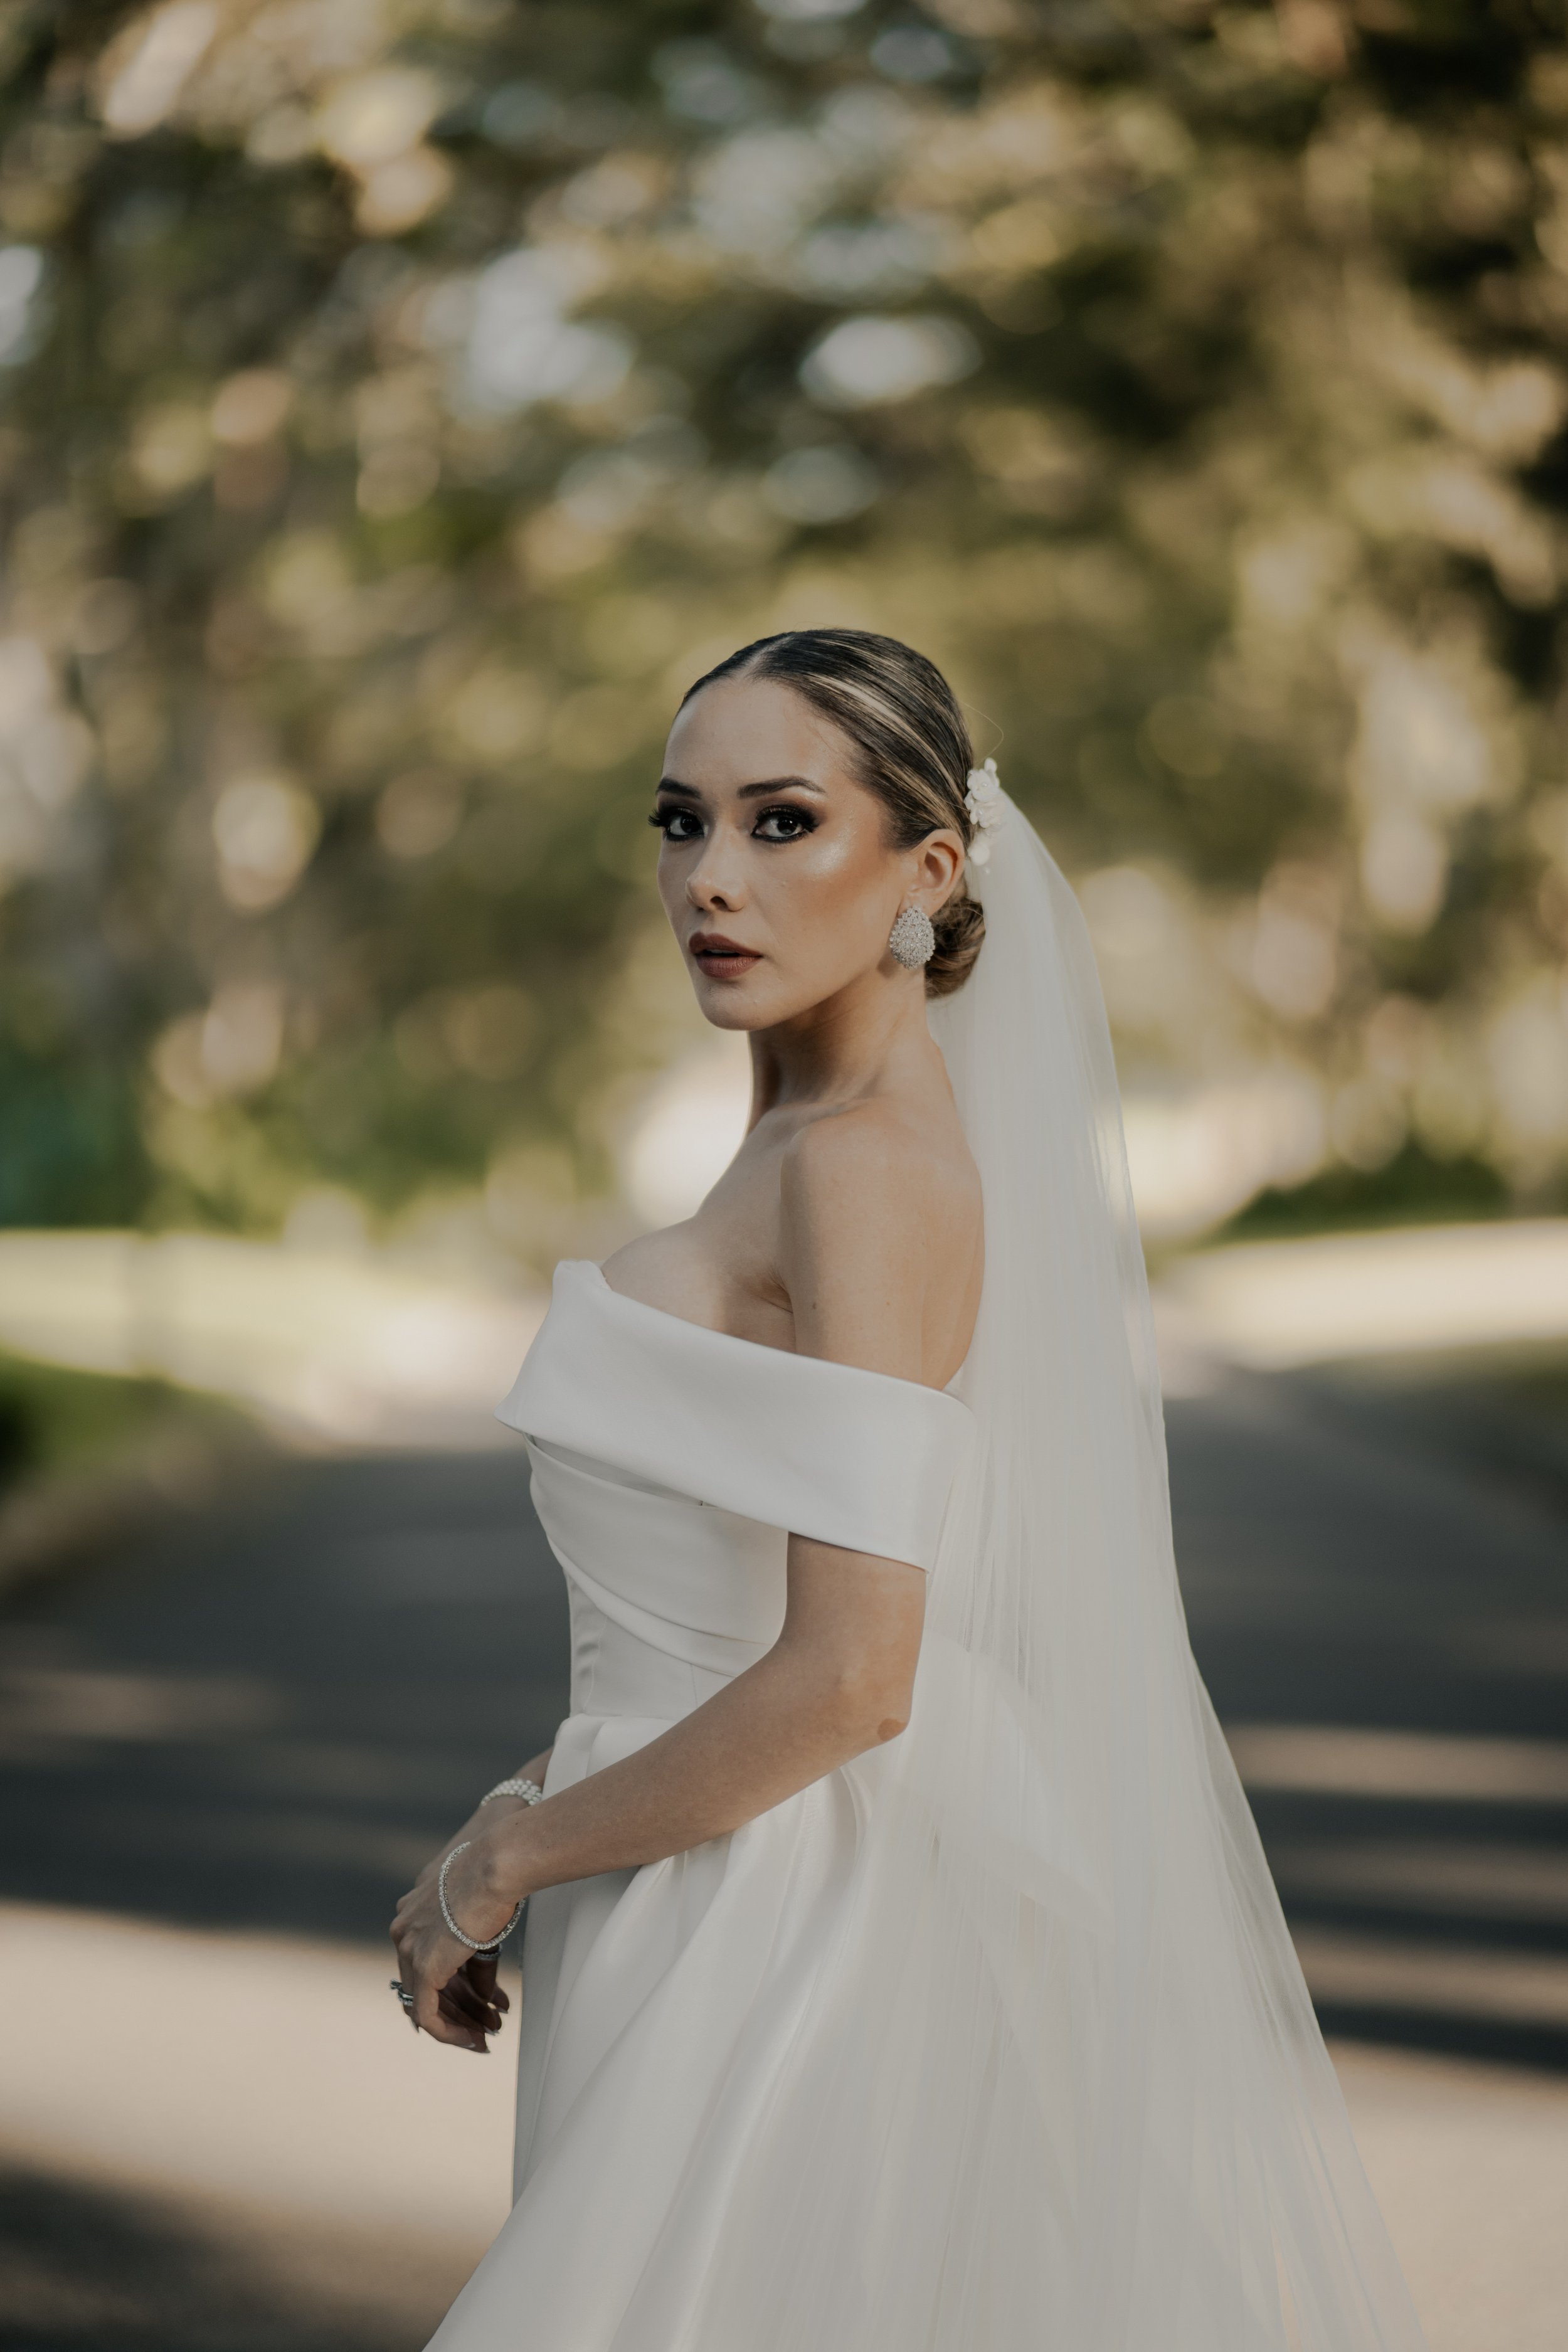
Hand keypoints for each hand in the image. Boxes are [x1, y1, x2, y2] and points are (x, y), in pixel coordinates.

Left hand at [390, 1841, 516, 2051]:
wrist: (497, 1862)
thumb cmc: (496, 1876)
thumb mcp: (482, 1922)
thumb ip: (477, 1964)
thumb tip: (485, 1999)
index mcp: (413, 1910)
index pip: (428, 1959)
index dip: (455, 1986)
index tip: (479, 2001)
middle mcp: (404, 1929)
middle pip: (427, 1983)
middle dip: (460, 2008)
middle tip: (487, 2025)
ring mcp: (410, 1948)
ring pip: (427, 2003)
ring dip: (460, 2023)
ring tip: (487, 2036)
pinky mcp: (424, 1967)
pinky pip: (428, 2016)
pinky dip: (450, 2032)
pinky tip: (474, 2039)